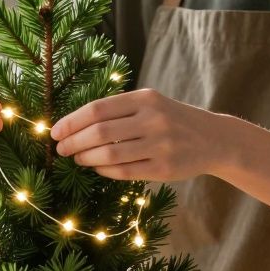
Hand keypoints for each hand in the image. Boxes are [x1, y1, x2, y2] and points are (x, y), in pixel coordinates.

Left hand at [51, 89, 225, 180]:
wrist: (214, 139)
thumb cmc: (172, 119)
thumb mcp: (151, 103)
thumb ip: (119, 110)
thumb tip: (74, 125)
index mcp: (145, 98)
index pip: (97, 109)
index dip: (71, 122)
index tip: (54, 131)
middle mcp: (153, 119)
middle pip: (99, 133)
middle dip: (73, 142)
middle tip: (60, 148)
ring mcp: (160, 145)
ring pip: (109, 155)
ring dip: (86, 158)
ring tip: (77, 158)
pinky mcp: (164, 168)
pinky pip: (124, 172)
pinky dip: (104, 170)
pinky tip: (97, 167)